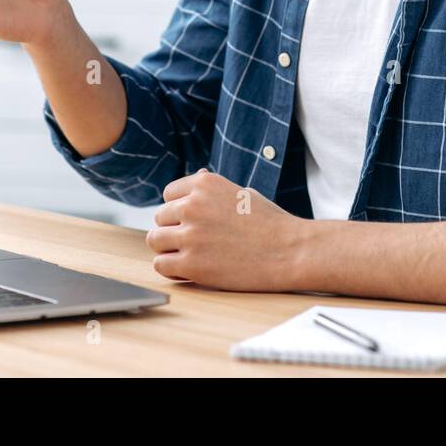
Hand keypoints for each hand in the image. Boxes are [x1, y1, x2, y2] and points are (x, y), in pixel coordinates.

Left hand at [146, 170, 308, 290]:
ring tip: (188, 255)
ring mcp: (191, 235)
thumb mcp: (240, 192)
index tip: (193, 221)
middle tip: (195, 241)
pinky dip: (171, 268)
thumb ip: (212, 189)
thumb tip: (196, 177)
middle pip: (160, 217)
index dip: (179, 210)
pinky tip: (187, 269)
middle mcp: (193, 205)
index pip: (169, 195)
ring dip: (168, 248)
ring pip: (155, 240)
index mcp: (204, 184)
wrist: (290, 250)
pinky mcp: (192, 264)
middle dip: (174, 229)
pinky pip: (161, 264)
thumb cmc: (269, 223)